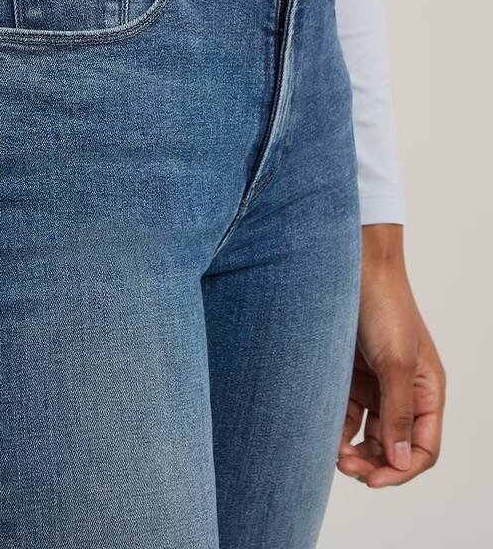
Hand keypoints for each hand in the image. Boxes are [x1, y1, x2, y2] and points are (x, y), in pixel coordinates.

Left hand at [337, 225, 445, 487]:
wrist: (350, 266)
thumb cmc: (382, 306)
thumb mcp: (395, 361)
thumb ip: (398, 412)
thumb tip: (400, 460)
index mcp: (427, 390)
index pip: (423, 447)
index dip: (401, 469)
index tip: (372, 480)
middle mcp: (403, 390)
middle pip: (393, 444)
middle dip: (373, 462)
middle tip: (345, 467)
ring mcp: (374, 382)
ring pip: (366, 431)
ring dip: (352, 448)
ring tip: (332, 454)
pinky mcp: (347, 373)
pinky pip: (344, 410)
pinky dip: (335, 427)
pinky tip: (321, 434)